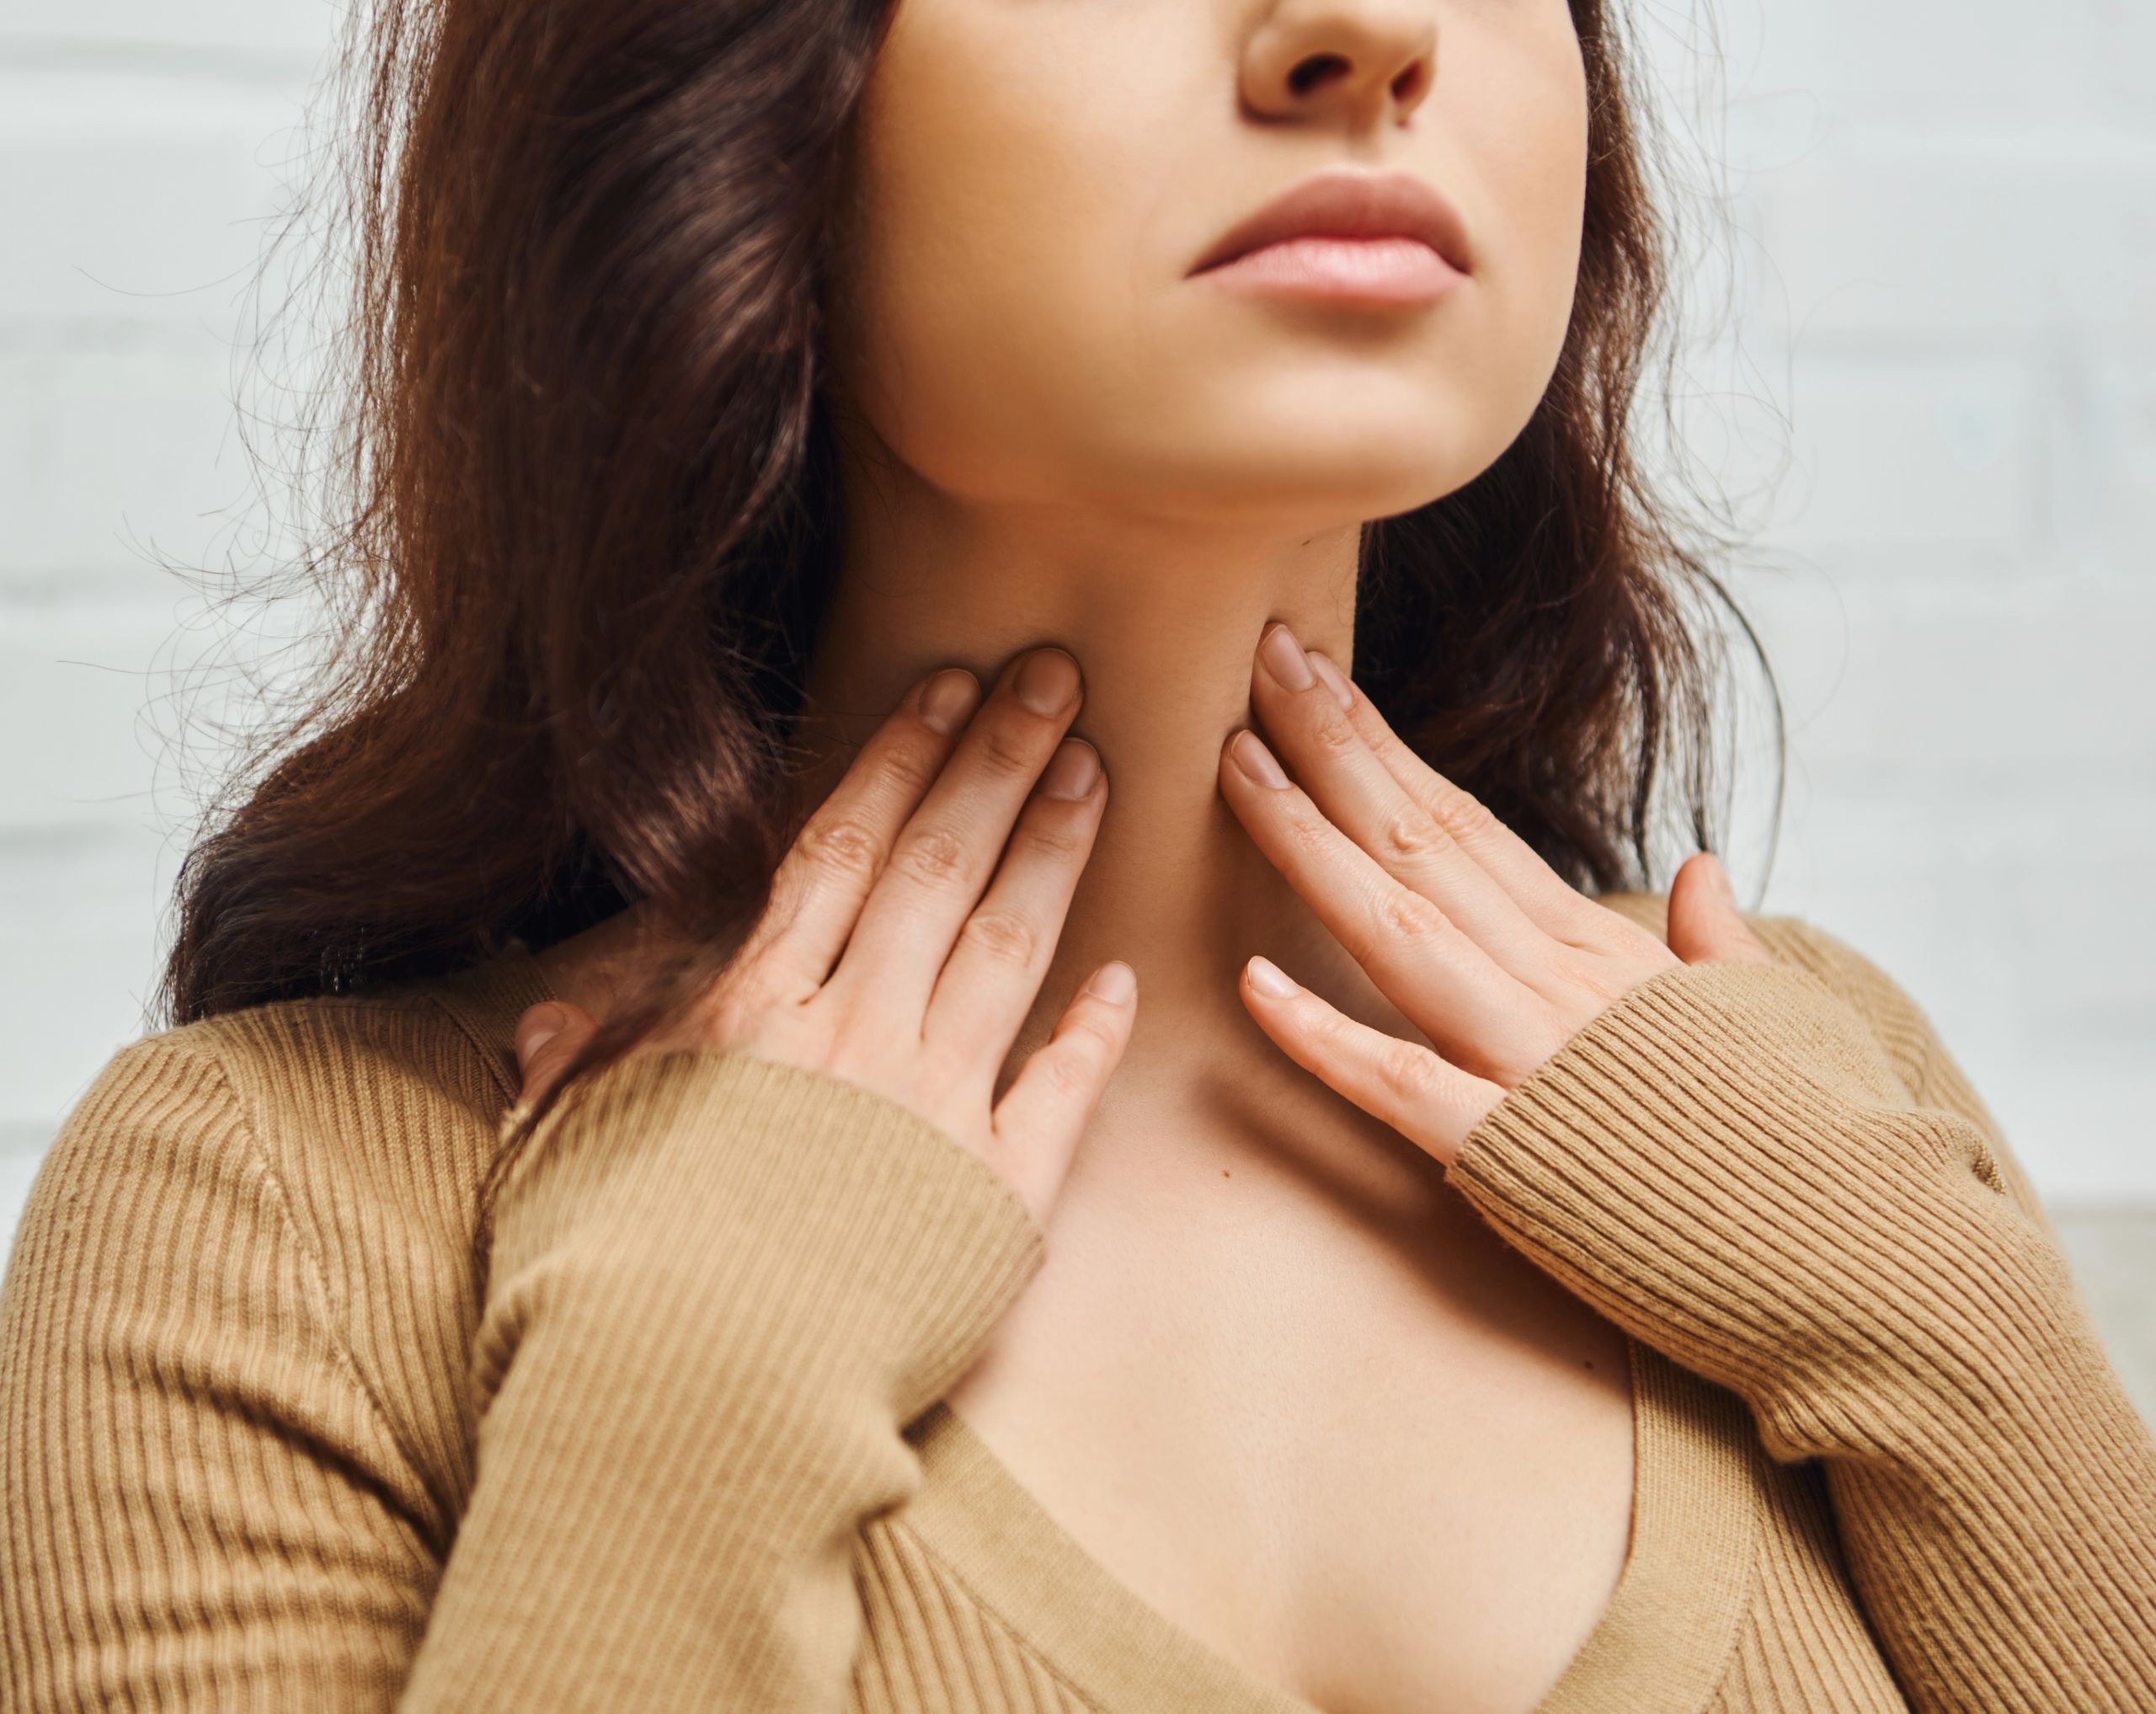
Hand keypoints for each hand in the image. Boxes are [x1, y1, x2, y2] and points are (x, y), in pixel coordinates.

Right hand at [512, 645, 1133, 1227]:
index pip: (842, 852)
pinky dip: (1093, 1032)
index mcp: (752, 1013)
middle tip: (1055, 678)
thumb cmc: (606, 1284)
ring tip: (1093, 773)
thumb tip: (541, 1028)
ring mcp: (934, 1111)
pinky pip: (1062, 1094)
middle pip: (940, 869)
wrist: (690, 1405)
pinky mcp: (998, 1201)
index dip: (901, 761)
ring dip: (1053, 853)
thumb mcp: (557, 1159)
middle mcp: (853, 1036)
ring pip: (1008, 948)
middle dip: (998, 762)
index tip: (949, 687)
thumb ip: (569, 1077)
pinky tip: (1125, 980)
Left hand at [1217, 620, 1772, 1169]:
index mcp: (1600, 952)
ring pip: (1397, 927)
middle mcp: (1556, 982)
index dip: (1385, 749)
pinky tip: (1253, 983)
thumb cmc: (1812, 1136)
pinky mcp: (1511, 1152)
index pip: (1467, 826)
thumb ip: (1716, 941)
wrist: (1858, 1244)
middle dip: (1331, 747)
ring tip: (1233, 763)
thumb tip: (1700, 869)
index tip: (1321, 678)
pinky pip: (1398, 1083)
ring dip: (1307, 843)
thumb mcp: (1769, 1014)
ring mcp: (1530, 1060)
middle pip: (1420, 842)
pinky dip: (1322, 1035)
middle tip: (1257, 660)